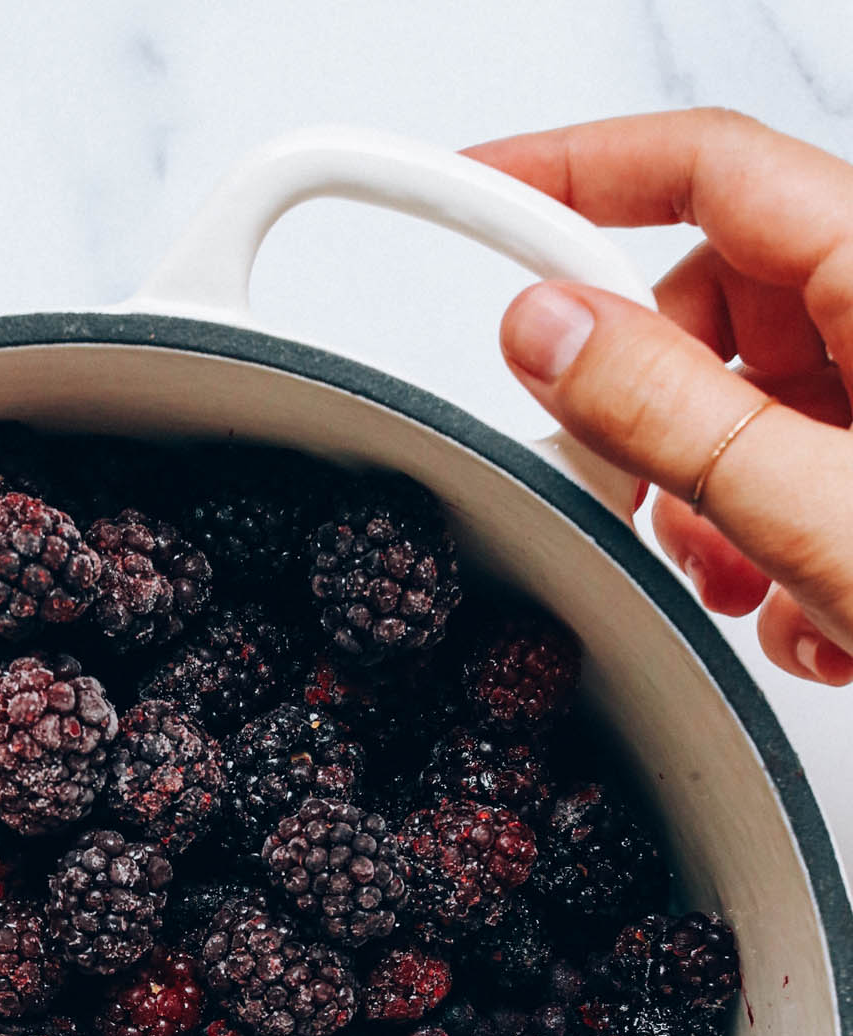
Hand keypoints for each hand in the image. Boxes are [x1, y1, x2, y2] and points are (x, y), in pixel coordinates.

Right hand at [466, 110, 852, 684]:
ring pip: (756, 401)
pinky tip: (820, 614)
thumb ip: (666, 413)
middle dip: (652, 407)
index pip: (697, 165)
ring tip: (751, 584)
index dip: (569, 172)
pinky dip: (786, 546)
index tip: (472, 195)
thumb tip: (547, 329)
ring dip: (719, 502)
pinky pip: (811, 469)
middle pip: (714, 301)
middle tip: (634, 498)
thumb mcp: (815, 508)